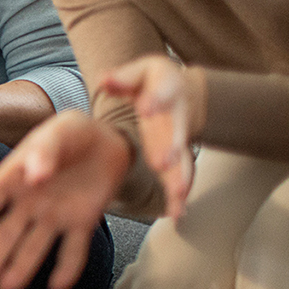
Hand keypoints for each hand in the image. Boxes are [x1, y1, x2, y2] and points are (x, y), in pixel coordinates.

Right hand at [0, 111, 131, 288]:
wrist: (108, 140)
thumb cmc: (74, 133)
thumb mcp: (60, 130)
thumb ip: (46, 150)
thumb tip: (33, 175)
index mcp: (14, 176)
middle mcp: (27, 202)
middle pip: (4, 232)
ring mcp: (53, 216)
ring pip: (32, 246)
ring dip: (20, 268)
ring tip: (7, 288)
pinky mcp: (81, 225)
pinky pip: (73, 251)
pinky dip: (67, 269)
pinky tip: (58, 286)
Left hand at [99, 55, 204, 219]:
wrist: (178, 93)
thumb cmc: (152, 83)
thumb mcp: (139, 73)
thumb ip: (122, 78)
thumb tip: (106, 81)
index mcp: (166, 92)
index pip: (161, 94)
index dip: (155, 100)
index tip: (147, 108)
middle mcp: (176, 119)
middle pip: (176, 134)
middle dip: (171, 148)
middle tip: (163, 162)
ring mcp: (177, 141)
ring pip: (182, 162)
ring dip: (180, 179)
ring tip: (177, 195)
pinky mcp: (175, 159)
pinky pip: (179, 179)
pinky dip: (179, 198)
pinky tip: (177, 215)